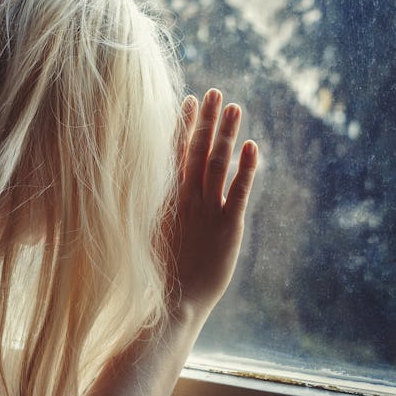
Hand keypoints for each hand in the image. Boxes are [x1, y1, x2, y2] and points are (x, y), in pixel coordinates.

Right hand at [167, 88, 257, 316]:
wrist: (172, 305)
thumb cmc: (158, 276)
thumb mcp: (147, 237)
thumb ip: (151, 212)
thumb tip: (143, 193)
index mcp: (166, 199)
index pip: (174, 153)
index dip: (182, 125)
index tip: (187, 100)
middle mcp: (186, 199)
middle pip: (196, 150)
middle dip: (205, 120)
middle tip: (214, 91)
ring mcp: (207, 211)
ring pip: (218, 163)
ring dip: (226, 134)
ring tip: (234, 106)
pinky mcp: (228, 227)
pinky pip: (240, 191)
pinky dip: (247, 168)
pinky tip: (253, 146)